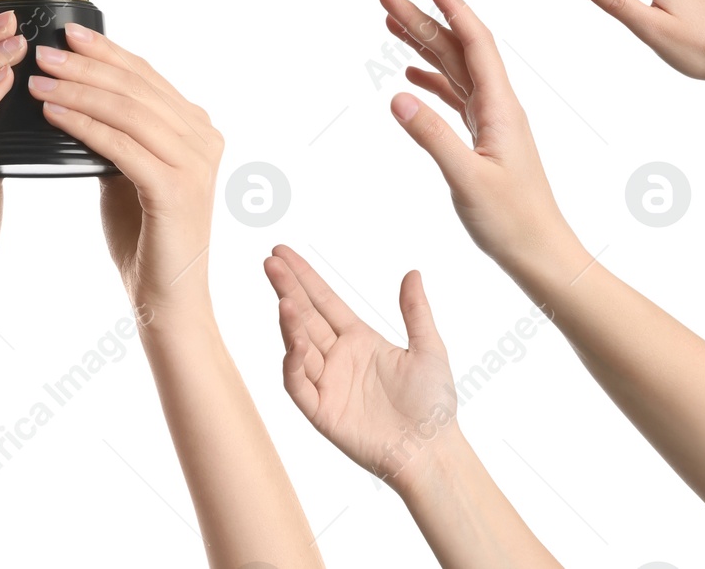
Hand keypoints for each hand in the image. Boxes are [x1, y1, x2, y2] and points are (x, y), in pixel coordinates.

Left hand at [28, 24, 221, 314]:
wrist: (168, 299)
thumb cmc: (144, 237)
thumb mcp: (130, 171)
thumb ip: (119, 133)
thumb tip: (76, 92)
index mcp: (197, 128)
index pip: (146, 76)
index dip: (106, 51)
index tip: (68, 32)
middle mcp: (204, 137)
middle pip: (136, 86)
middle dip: (86, 65)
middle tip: (43, 51)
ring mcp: (195, 163)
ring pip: (128, 110)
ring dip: (78, 90)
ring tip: (37, 79)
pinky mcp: (176, 189)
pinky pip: (121, 145)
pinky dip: (83, 124)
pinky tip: (53, 113)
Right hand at [264, 246, 456, 490]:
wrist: (432, 450)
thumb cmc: (434, 406)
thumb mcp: (429, 349)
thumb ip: (416, 312)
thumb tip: (412, 273)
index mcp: (359, 339)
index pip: (324, 301)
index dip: (304, 277)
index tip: (283, 253)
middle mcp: (338, 357)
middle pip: (305, 316)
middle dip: (288, 288)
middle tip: (270, 262)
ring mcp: (327, 383)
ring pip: (298, 346)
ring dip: (290, 323)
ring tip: (286, 300)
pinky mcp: (321, 410)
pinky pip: (298, 383)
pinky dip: (293, 362)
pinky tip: (294, 343)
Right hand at [379, 0, 577, 275]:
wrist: (542, 254)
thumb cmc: (512, 222)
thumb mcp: (467, 179)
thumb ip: (432, 136)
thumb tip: (397, 93)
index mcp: (500, 108)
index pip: (474, 43)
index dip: (451, 6)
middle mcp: (498, 107)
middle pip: (456, 49)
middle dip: (422, 17)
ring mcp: (491, 123)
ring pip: (452, 70)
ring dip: (422, 44)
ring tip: (390, 22)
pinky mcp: (483, 140)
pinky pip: (453, 97)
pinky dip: (430, 79)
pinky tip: (410, 74)